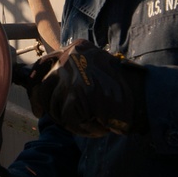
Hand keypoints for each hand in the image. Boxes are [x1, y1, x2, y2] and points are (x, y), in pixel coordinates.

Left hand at [28, 39, 146, 136]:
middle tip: (46, 116)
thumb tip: (41, 88)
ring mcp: (72, 76)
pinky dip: (81, 128)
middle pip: (43, 87)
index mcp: (76, 48)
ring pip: (54, 106)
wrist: (144, 96)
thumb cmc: (121, 89)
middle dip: (45, 105)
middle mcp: (71, 58)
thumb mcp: (94, 69)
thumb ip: (72, 73)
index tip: (33, 95)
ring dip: (69, 119)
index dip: (34, 82)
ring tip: (92, 118)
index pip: (43, 64)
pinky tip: (98, 125)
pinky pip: (67, 120)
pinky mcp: (76, 95)